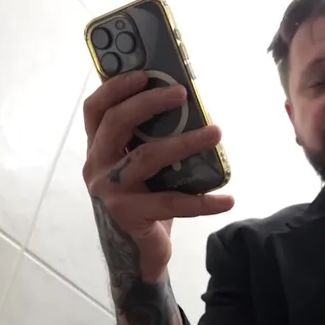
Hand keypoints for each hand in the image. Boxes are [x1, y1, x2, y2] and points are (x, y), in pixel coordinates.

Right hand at [83, 71, 233, 280]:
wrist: (136, 252)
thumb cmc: (143, 199)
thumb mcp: (141, 165)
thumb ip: (151, 139)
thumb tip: (190, 105)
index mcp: (98, 148)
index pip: (96, 109)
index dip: (116, 87)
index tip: (145, 72)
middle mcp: (98, 166)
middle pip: (117, 123)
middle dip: (150, 103)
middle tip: (184, 94)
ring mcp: (110, 191)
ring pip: (147, 156)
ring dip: (186, 142)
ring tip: (216, 133)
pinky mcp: (129, 214)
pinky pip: (172, 203)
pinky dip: (204, 201)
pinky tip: (228, 199)